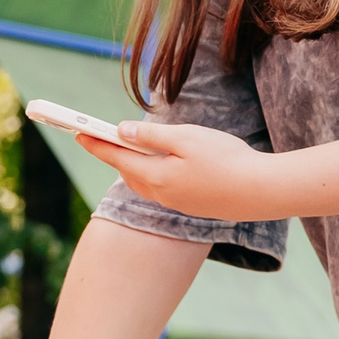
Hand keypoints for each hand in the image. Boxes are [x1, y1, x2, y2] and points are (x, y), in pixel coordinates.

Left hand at [80, 120, 286, 222]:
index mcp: (157, 176)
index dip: (96, 144)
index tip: (77, 133)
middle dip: (113, 156)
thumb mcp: (187, 138)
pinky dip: (153, 176)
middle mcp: (162, 194)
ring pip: (145, 184)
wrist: (261, 192)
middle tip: (99, 138)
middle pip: (128, 173)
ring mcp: (178, 203)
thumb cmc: (226, 159)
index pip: (117, 157)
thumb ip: (151, 137)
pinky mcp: (193, 206)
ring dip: (133, 167)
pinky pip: (163, 190)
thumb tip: (121, 132)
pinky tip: (160, 167)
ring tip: (126, 151)